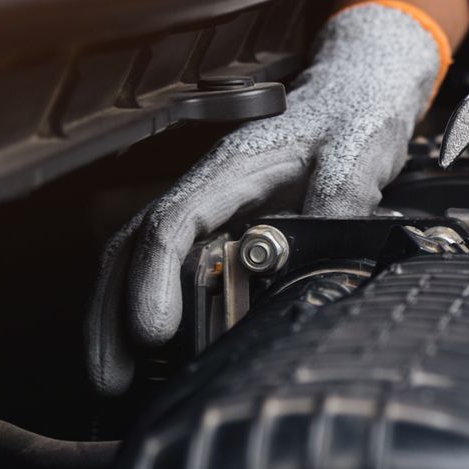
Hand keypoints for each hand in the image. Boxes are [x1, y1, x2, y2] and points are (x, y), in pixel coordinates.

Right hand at [86, 0, 448, 393]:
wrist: (359, 91)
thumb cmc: (354, 116)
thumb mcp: (356, 155)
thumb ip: (338, 203)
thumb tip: (318, 257)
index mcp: (231, 168)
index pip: (172, 224)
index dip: (154, 279)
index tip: (151, 332)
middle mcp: (207, 187)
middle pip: (135, 247)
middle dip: (112, 312)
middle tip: (110, 376)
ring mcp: (209, 205)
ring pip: (140, 257)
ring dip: (117, 313)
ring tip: (113, 376)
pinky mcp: (223, 224)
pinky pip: (169, 263)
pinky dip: (145, 301)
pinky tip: (148, 347)